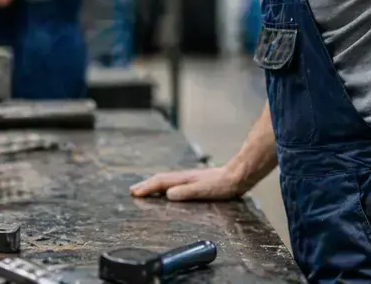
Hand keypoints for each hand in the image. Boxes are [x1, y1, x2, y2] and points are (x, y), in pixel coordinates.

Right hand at [129, 165, 245, 201]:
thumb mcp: (203, 189)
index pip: (160, 182)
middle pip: (161, 180)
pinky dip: (165, 187)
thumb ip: (186, 191)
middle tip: (133, 191)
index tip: (134, 193)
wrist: (237, 176)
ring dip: (154, 186)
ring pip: (167, 181)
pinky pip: (175, 184)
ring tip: (145, 191)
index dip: (147, 188)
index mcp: (184, 178)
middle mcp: (185, 177)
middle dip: (146, 185)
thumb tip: (168, 194)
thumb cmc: (222, 184)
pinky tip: (168, 192)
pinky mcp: (196, 182)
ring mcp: (190, 179)